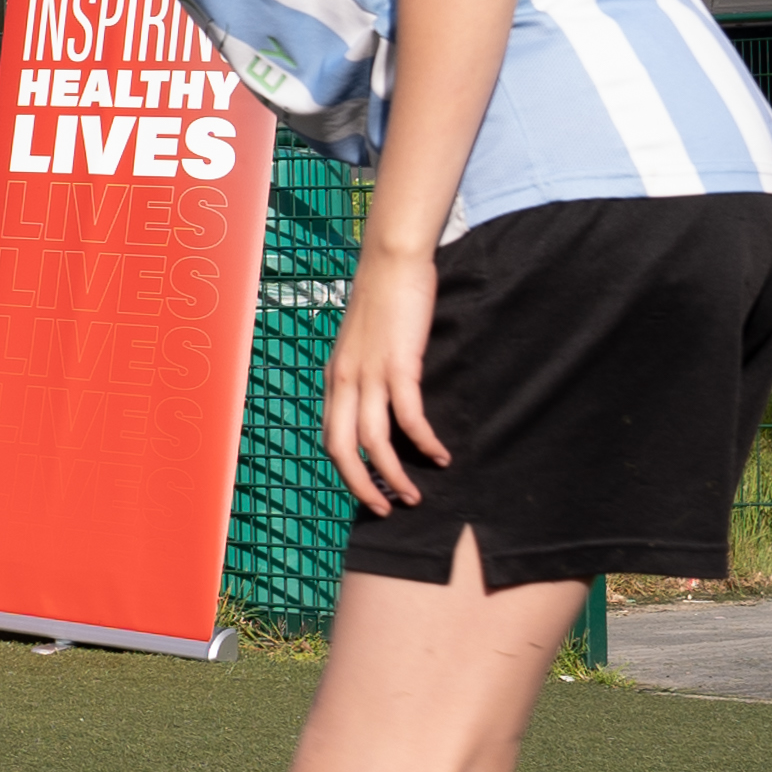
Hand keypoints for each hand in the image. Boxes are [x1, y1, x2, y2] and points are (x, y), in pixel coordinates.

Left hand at [325, 246, 444, 511]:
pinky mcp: (399, 365)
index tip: (368, 490)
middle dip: (364, 487)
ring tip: (415, 496)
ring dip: (396, 475)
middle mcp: (343, 382)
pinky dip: (424, 443)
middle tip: (386, 510)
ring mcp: (368, 375)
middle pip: (343, 451)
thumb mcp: (362, 343)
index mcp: (333, 379)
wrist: (391, 261)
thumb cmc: (383, 299)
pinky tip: (440, 456)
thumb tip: (378, 400)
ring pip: (375, 443)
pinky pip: (410, 418)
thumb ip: (363, 373)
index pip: (331, 438)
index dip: (347, 470)